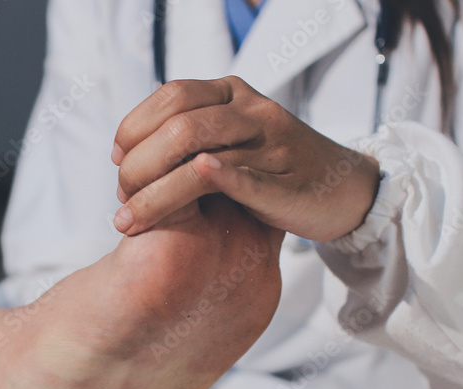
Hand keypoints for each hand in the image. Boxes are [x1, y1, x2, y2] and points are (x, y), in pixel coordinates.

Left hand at [111, 76, 380, 241]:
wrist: (344, 188)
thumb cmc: (277, 166)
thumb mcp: (235, 135)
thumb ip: (192, 133)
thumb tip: (130, 149)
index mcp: (233, 95)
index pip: (172, 95)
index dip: (135, 127)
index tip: (118, 159)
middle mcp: (252, 113)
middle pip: (181, 127)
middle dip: (139, 165)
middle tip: (122, 196)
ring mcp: (272, 146)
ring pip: (204, 157)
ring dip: (158, 193)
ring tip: (130, 220)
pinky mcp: (287, 184)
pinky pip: (249, 177)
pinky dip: (220, 178)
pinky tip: (196, 180)